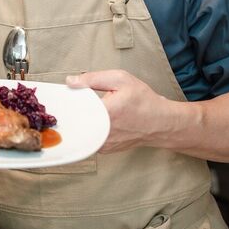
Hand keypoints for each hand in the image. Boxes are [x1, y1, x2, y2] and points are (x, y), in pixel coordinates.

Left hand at [66, 70, 180, 152]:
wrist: (160, 123)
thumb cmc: (143, 101)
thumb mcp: (120, 79)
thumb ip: (93, 79)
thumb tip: (70, 81)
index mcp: (106, 113)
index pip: (75, 108)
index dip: (69, 100)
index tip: (67, 96)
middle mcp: (103, 132)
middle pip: (75, 120)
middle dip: (74, 110)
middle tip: (78, 101)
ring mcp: (103, 144)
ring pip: (81, 130)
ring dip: (81, 119)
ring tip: (90, 110)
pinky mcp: (104, 149)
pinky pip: (89, 137)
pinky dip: (89, 128)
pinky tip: (95, 119)